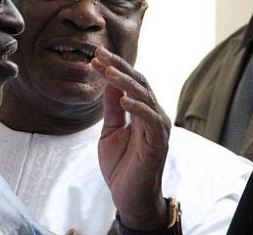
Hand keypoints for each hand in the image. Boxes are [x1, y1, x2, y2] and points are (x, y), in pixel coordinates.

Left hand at [92, 47, 170, 230]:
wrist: (129, 198)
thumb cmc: (121, 166)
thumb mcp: (110, 131)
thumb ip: (112, 108)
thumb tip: (108, 81)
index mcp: (142, 111)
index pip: (129, 82)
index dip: (113, 68)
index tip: (94, 57)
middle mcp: (152, 115)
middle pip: (138, 82)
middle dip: (118, 67)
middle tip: (98, 54)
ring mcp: (157, 127)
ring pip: (144, 96)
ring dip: (125, 82)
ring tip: (108, 71)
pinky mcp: (158, 143)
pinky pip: (150, 120)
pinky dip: (138, 107)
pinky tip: (124, 99)